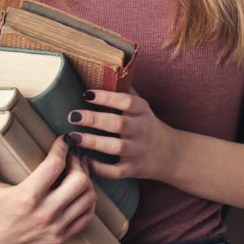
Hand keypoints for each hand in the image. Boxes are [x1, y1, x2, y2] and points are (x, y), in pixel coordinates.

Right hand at [0, 134, 98, 243]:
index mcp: (26, 197)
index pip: (55, 165)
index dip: (63, 148)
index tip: (63, 139)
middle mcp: (44, 213)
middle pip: (79, 181)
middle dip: (79, 163)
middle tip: (73, 155)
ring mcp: (55, 227)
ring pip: (88, 198)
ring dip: (86, 180)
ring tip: (77, 170)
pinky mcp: (60, 237)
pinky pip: (87, 216)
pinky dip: (88, 201)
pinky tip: (78, 190)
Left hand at [68, 86, 183, 181]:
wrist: (171, 154)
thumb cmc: (148, 126)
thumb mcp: (143, 107)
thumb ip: (126, 93)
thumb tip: (105, 73)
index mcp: (142, 112)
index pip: (126, 101)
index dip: (107, 97)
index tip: (86, 94)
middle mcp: (141, 130)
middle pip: (118, 123)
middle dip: (94, 119)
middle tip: (72, 115)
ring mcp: (138, 151)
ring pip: (115, 147)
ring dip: (93, 142)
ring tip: (72, 137)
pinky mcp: (134, 169)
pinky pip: (116, 171)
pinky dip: (100, 168)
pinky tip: (84, 161)